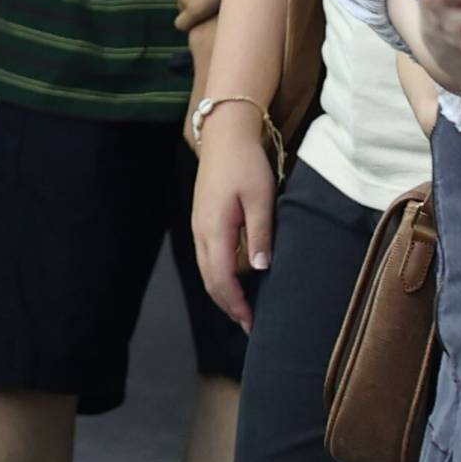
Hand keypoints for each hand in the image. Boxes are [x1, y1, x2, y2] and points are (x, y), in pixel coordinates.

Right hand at [190, 125, 277, 328]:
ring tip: (243, 310)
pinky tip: (235, 280)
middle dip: (228, 305)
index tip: (252, 323)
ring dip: (223, 293)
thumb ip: (260, 234)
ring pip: (206, 270)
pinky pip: (207, 258)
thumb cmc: (245, 164)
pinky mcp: (202, 220)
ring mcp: (199, 226)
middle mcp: (201, 232)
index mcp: (214, 229)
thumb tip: (259, 270)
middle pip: (210, 280)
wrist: (223, 136)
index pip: (222, 279)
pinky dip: (219, 277)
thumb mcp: (261, 198)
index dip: (236, 304)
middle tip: (249, 326)